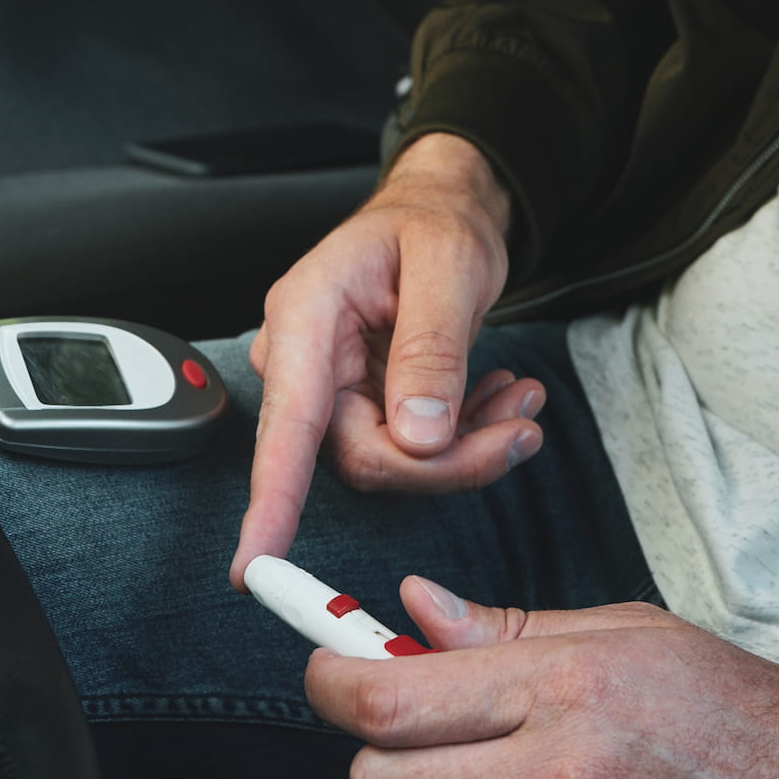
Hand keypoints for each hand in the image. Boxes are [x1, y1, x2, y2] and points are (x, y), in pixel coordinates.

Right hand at [229, 134, 543, 590]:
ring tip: (522, 400)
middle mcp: (305, 364)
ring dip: (467, 448)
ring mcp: (330, 391)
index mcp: (304, 320)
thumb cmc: (433, 223)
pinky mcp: (361, 407)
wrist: (439, 211)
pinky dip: (463, 439)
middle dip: (450, 460)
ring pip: (395, 463)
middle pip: (366, 458)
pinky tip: (498, 399)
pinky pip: (410, 452)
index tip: (254, 567)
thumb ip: (430, 352)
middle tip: (524, 427)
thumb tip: (417, 438)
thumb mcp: (447, 268)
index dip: (271, 503)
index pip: (286, 430)